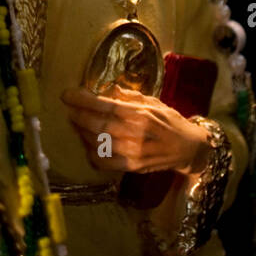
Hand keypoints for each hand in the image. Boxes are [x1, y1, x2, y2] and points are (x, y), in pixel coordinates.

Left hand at [61, 85, 211, 174]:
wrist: (188, 148)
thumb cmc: (170, 121)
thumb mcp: (154, 102)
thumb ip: (130, 96)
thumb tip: (107, 88)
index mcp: (141, 114)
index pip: (106, 105)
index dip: (83, 100)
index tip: (67, 94)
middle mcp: (136, 134)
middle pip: (98, 124)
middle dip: (78, 115)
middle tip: (69, 108)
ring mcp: (133, 153)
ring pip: (97, 143)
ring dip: (82, 132)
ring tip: (77, 123)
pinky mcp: (132, 167)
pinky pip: (103, 162)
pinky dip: (91, 153)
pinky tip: (89, 144)